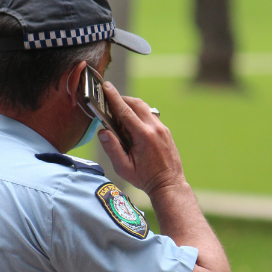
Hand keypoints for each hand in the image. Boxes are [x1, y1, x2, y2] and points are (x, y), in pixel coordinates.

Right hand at [97, 81, 186, 196]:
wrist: (169, 184)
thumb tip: (102, 132)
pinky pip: (150, 116)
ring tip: (118, 112)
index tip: (106, 86)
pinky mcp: (165, 131)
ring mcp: (162, 129)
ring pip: (144, 108)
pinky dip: (139, 114)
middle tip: (108, 99)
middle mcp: (155, 128)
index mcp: (144, 136)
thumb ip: (112, 148)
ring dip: (131, 106)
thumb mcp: (123, 168)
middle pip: (136, 104)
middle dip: (121, 99)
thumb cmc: (145, 178)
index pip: (125, 111)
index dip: (113, 97)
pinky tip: (132, 125)